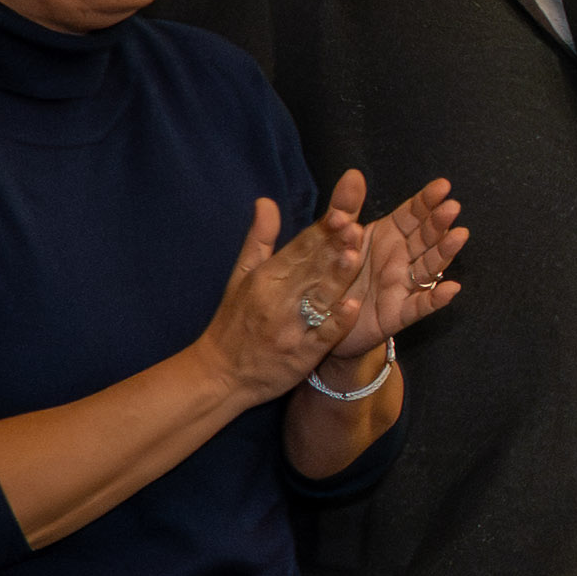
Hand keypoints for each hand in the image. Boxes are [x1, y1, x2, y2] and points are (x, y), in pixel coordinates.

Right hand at [192, 192, 357, 400]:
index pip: (298, 249)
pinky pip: (321, 336)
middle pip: (310, 269)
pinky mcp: (301, 354)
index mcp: (265, 277)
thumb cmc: (234, 322)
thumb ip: (259, 239)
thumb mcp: (240, 276)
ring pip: (317, 298)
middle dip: (333, 247)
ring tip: (355, 255)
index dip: (321, 232)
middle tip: (356, 226)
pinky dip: (335, 322)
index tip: (343, 212)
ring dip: (336, 277)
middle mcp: (277, 299)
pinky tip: (352, 306)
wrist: (220, 374)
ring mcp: (290, 328)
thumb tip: (266, 201)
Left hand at [311, 169, 464, 372]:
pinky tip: (451, 288)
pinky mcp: (398, 313)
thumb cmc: (335, 272)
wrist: (323, 316)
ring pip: (429, 267)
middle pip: (425, 238)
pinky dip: (436, 298)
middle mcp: (401, 259)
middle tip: (452, 207)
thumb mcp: (335, 235)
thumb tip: (353, 173)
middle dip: (439, 222)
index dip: (427, 201)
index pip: (413, 215)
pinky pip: (421, 305)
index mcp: (388, 236)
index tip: (443, 186)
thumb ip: (346, 206)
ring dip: (445, 252)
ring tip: (459, 236)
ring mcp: (403, 285)